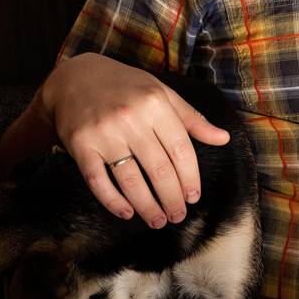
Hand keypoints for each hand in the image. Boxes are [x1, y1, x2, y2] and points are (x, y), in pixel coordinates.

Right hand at [21, 54, 230, 228]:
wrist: (74, 77)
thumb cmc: (124, 86)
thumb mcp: (161, 93)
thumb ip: (191, 118)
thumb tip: (223, 139)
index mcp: (155, 104)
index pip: (181, 150)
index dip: (190, 178)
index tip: (193, 197)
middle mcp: (130, 118)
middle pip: (159, 170)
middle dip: (172, 199)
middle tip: (177, 216)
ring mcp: (104, 133)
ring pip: (131, 180)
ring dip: (147, 207)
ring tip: (157, 221)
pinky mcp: (81, 145)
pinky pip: (98, 181)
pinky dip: (113, 201)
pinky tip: (126, 212)